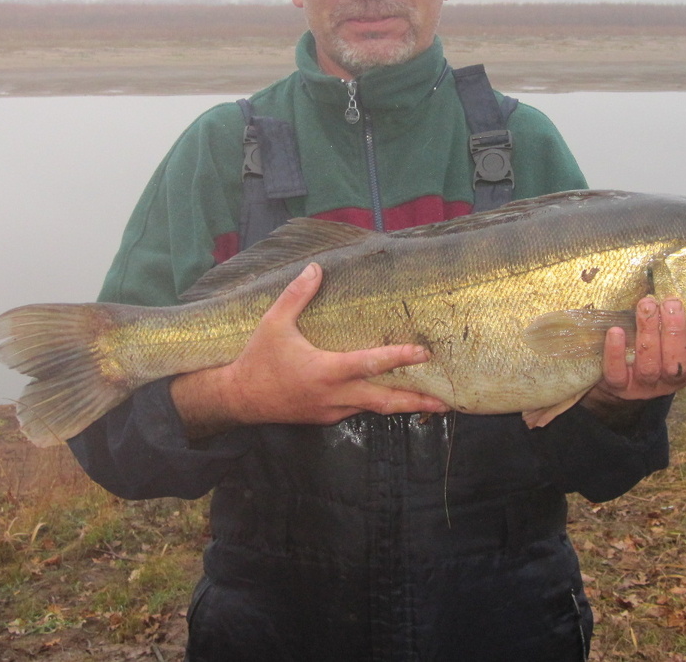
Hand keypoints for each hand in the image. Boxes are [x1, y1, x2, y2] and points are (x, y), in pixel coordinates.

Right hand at [171, 263, 447, 436]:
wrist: (238, 399)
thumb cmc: (257, 359)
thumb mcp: (273, 323)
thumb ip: (296, 295)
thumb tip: (316, 268)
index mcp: (325, 371)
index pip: (370, 364)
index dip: (398, 357)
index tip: (424, 353)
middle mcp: (334, 395)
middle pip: (385, 401)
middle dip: (417, 401)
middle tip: (447, 401)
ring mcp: (332, 410)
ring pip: (374, 408)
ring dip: (402, 404)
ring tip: (432, 401)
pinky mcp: (326, 417)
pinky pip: (358, 410)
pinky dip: (378, 403)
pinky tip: (391, 396)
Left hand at [583, 296, 685, 411]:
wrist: (620, 379)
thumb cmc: (653, 348)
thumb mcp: (673, 337)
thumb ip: (682, 320)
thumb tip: (684, 283)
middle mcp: (671, 380)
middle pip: (678, 365)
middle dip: (675, 333)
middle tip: (672, 303)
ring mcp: (644, 385)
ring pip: (649, 365)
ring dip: (649, 334)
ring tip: (646, 305)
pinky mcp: (619, 386)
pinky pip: (617, 373)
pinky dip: (616, 352)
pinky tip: (616, 331)